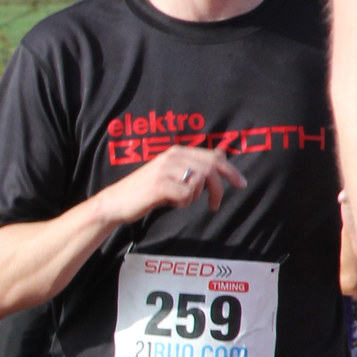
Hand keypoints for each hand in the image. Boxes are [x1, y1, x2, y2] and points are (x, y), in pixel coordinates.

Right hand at [101, 146, 245, 226]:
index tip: (241, 184)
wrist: (116, 202)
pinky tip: (170, 203)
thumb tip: (221, 153)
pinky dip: (182, 203)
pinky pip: (186, 195)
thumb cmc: (145, 190)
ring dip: (193, 197)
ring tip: (179, 202)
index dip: (230, 171)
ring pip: (199, 182)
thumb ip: (194, 163)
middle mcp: (172, 156)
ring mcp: (165, 169)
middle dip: (219, 188)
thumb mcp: (171, 172)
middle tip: (215, 205)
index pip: (213, 157)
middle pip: (210, 168)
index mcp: (176, 151)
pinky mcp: (159, 185)